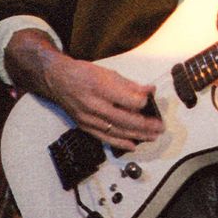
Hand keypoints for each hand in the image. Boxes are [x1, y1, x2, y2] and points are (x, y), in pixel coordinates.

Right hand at [42, 53, 163, 150]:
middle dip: (145, 125)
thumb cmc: (83, 74)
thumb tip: (149, 90)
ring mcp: (88, 118)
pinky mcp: (85, 126)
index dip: (143, 102)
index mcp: (100, 87)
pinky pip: (104, 138)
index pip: (128, 100)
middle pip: (125, 119)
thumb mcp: (108, 73)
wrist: (58, 80)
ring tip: (152, 136)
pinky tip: (133, 144)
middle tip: (159, 126)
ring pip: (116, 131)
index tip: (150, 101)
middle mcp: (93, 105)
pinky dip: (120, 142)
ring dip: (137, 135)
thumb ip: (130, 84)